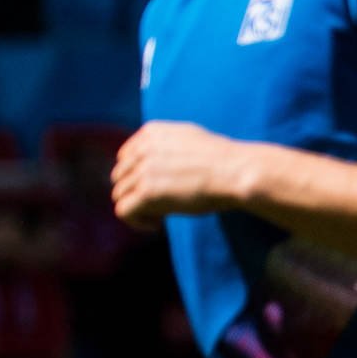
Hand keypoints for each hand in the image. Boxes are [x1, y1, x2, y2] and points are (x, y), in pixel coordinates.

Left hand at [112, 122, 248, 228]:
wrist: (236, 172)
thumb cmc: (224, 161)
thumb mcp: (190, 138)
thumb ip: (166, 145)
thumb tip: (154, 162)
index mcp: (152, 132)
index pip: (125, 157)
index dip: (137, 176)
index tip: (155, 189)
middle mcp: (142, 149)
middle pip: (120, 177)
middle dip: (136, 192)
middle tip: (159, 205)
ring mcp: (143, 171)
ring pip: (120, 195)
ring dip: (138, 208)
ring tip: (160, 216)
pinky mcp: (146, 193)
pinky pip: (123, 211)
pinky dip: (136, 221)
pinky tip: (156, 224)